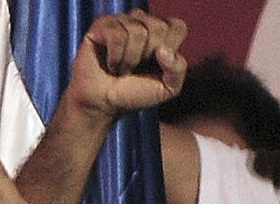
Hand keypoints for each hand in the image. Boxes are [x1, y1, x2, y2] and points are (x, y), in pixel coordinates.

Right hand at [67, 10, 187, 120]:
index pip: (176, 27)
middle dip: (146, 56)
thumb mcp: (167, 88)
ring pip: (137, 31)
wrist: (102, 105)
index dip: (168, 50)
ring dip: (129, 59)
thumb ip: (178, 69)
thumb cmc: (132, 94)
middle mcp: (141, 22)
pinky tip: (110, 65)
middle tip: (134, 69)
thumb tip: (162, 50)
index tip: (153, 66)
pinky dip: (114, 56)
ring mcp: (121, 22)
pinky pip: (116, 35)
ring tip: (121, 69)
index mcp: (161, 31)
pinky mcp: (101, 26)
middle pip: (158, 28)